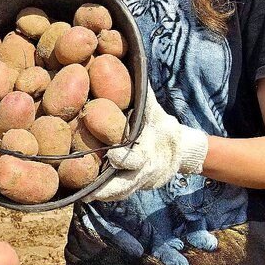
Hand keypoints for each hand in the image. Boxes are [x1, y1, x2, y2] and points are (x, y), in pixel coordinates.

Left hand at [85, 89, 208, 201]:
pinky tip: (86, 194)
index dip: (125, 159)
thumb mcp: (156, 112)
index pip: (138, 159)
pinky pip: (118, 195)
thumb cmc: (162, 126)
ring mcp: (139, 183)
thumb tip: (134, 68)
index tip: (112, 155)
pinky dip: (105, 196)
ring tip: (83, 196)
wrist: (180, 150)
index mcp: (150, 152)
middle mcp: (145, 171)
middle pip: (127, 184)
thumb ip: (144, 99)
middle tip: (89, 190)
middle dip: (109, 188)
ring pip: (120, 193)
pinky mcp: (133, 188)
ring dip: (103, 195)